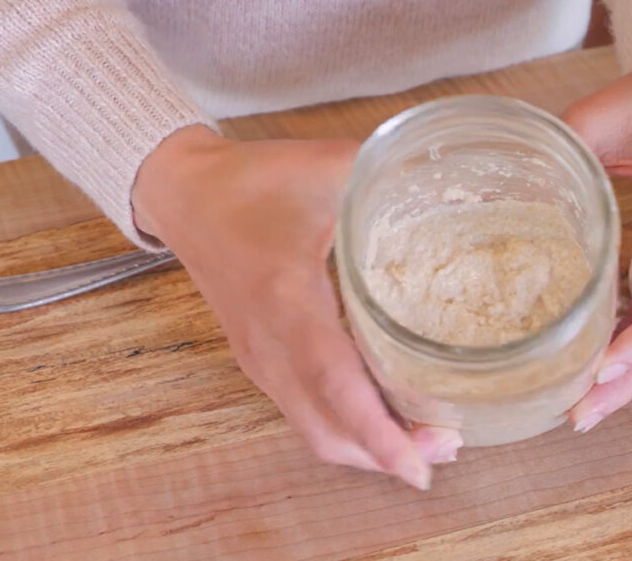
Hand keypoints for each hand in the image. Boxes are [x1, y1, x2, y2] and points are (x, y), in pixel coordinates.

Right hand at [132, 126, 460, 488]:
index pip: (335, 382)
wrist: (184, 195)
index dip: (379, 431)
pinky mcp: (259, 360)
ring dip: (368, 447)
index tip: (419, 467)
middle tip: (447, 446)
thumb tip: (448, 177)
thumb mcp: (323, 166)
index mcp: (288, 299)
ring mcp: (260, 359)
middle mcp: (270, 344)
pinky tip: (382, 413)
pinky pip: (302, 412)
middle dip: (388, 453)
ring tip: (425, 439)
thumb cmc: (250, 182)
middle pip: (328, 428)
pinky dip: (345, 427)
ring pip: (314, 429)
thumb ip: (385, 173)